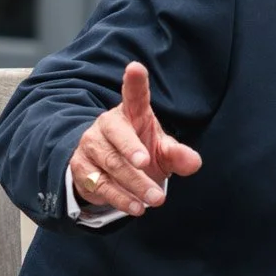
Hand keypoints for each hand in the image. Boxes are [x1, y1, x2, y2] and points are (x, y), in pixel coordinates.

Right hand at [71, 62, 202, 215]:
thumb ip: (178, 155)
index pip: (133, 96)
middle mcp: (107, 126)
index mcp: (131, 114)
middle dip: (130, 148)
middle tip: (146, 162)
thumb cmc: (141, 151)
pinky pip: (100, 185)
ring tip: (155, 198)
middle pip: (117, 135)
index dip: (134, 83)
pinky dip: (119, 198)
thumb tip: (193, 162)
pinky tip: (136, 207)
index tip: (136, 68)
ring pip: (110, 164)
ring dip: (133, 183)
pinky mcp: (81, 169)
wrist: (109, 172)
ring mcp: (91, 147)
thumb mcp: (162, 151)